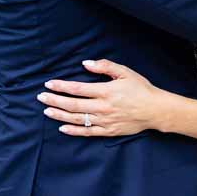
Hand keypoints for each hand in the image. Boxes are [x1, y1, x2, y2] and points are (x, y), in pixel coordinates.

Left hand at [37, 60, 165, 136]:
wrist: (155, 110)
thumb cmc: (141, 89)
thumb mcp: (125, 72)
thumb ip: (105, 66)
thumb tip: (86, 63)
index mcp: (106, 91)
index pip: (78, 89)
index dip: (61, 86)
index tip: (49, 84)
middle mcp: (102, 107)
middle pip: (73, 105)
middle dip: (55, 100)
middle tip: (41, 97)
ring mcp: (104, 121)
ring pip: (77, 119)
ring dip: (60, 114)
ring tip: (47, 111)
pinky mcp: (108, 131)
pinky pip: (87, 132)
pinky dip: (73, 130)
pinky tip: (62, 127)